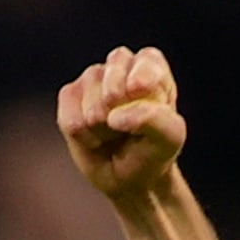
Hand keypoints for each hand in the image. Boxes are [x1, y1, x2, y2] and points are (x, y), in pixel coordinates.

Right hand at [56, 47, 186, 213]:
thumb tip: (113, 115)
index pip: (145, 62)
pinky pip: (72, 121)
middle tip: (131, 128)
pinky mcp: (69, 96)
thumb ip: (154, 118)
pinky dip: (86, 138)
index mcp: (150, 65)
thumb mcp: (169, 137)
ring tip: (114, 134)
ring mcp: (91, 79)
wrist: (129, 177)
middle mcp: (119, 65)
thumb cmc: (153, 150)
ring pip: (93, 107)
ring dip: (105, 131)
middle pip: (113, 85)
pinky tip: (95, 137)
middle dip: (122, 115)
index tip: (144, 99)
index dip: (142, 82)